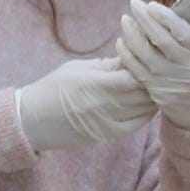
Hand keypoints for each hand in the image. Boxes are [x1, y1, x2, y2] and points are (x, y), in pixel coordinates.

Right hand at [17, 58, 156, 152]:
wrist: (33, 120)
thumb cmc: (53, 88)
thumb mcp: (77, 68)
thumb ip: (106, 64)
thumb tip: (130, 56)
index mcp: (95, 83)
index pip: (133, 74)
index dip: (144, 65)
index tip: (147, 56)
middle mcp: (104, 103)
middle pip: (143, 92)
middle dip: (152, 80)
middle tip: (157, 71)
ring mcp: (106, 121)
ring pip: (143, 109)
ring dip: (152, 97)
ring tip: (156, 86)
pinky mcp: (106, 134)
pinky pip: (135, 125)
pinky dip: (146, 114)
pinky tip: (148, 105)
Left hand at [116, 0, 189, 130]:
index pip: (185, 35)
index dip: (168, 19)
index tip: (154, 5)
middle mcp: (186, 70)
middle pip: (161, 41)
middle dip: (145, 20)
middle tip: (135, 3)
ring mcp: (168, 81)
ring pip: (144, 54)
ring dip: (132, 35)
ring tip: (126, 18)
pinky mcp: (153, 90)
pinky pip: (135, 70)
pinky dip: (126, 54)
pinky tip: (122, 39)